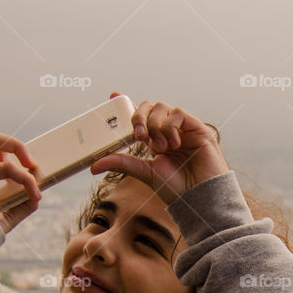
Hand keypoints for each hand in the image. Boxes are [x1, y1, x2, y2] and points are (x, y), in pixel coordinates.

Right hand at [0, 127, 42, 234]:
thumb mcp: (1, 217)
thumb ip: (18, 204)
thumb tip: (37, 196)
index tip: (14, 164)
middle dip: (10, 142)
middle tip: (28, 162)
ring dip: (16, 147)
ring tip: (32, 168)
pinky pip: (6, 167)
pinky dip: (25, 178)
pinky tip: (34, 193)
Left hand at [89, 91, 228, 204]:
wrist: (199, 196)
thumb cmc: (176, 188)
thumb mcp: (144, 172)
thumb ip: (121, 163)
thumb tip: (93, 165)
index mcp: (155, 140)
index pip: (140, 115)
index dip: (127, 103)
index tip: (113, 96)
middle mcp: (168, 131)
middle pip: (149, 107)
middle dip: (139, 117)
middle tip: (139, 136)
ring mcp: (183, 128)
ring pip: (162, 108)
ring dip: (155, 125)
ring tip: (160, 147)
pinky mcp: (197, 128)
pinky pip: (178, 113)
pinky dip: (170, 126)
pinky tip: (173, 143)